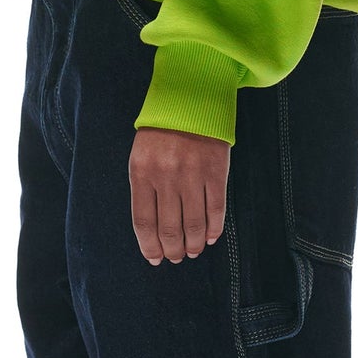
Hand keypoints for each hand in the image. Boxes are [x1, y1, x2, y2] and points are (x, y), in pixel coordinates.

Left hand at [129, 127, 229, 265]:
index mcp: (141, 173)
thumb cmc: (162, 131)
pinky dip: (214, 228)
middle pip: (169, 228)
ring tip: (194, 251)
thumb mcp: (142, 156)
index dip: (149, 246)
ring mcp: (192, 175)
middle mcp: (166, 176)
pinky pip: (216, 209)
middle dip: (173, 249)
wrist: (191, 99)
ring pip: (194, 223)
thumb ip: (144, 189)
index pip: (144, 222)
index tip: (155, 259)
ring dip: (194, 244)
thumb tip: (153, 230)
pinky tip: (211, 237)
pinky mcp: (216, 172)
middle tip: (177, 257)